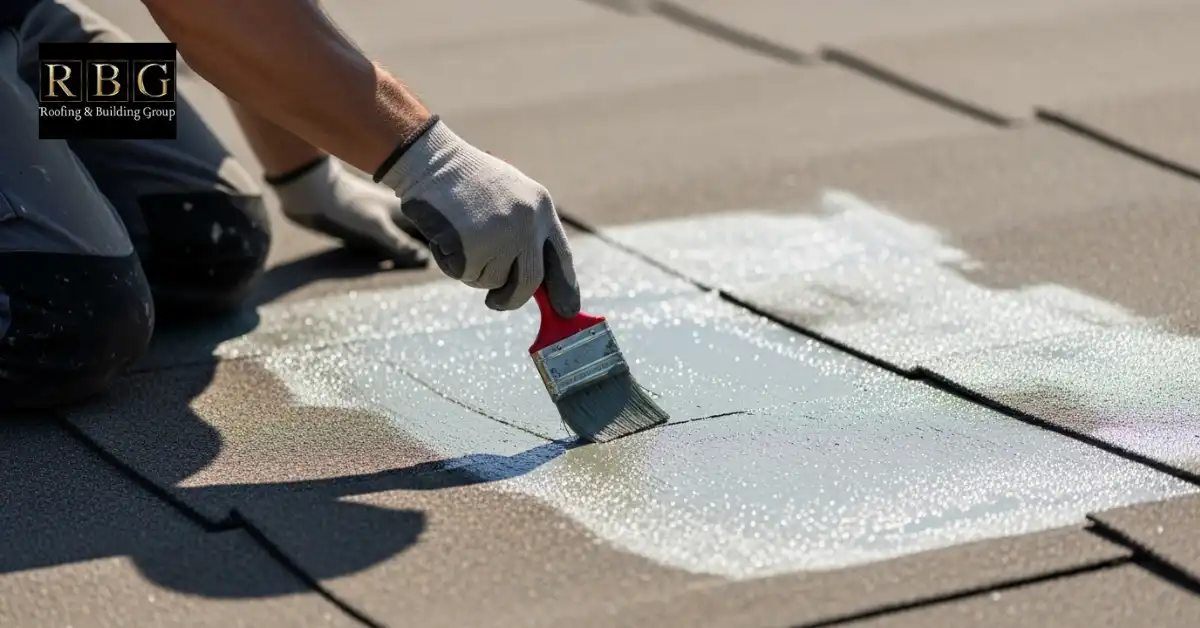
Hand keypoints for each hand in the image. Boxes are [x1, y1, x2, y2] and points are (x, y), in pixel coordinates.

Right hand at [378, 119, 580, 317]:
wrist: (431, 160)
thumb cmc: (466, 180)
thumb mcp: (509, 196)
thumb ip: (526, 231)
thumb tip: (538, 282)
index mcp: (540, 208)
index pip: (561, 257)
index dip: (565, 287)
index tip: (568, 311)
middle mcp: (527, 224)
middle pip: (529, 281)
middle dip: (512, 299)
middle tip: (496, 303)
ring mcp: (501, 236)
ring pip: (491, 280)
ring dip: (473, 270)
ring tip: (459, 236)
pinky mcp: (472, 247)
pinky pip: (465, 274)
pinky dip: (452, 264)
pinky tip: (445, 235)